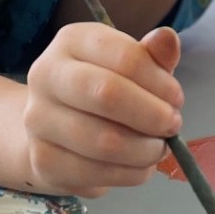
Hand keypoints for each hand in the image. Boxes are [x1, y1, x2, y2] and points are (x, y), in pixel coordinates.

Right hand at [21, 22, 183, 196]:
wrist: (52, 128)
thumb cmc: (100, 88)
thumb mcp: (129, 65)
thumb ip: (152, 55)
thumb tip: (167, 39)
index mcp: (71, 41)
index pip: (125, 56)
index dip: (160, 82)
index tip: (176, 98)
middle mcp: (46, 75)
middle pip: (108, 95)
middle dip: (152, 115)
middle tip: (172, 125)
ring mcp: (38, 119)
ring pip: (104, 142)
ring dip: (145, 150)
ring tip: (159, 148)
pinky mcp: (43, 160)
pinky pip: (96, 174)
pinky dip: (130, 174)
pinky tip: (140, 166)